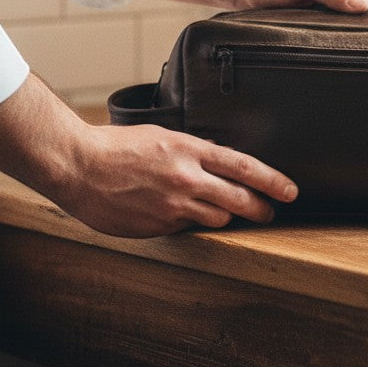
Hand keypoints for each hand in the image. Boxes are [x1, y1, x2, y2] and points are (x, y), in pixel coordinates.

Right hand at [0, 73, 296, 237]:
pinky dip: (189, 223)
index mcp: (189, 150)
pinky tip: (180, 215)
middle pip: (239, 200)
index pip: (243, 167)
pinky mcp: (157, 226)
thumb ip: (191, 152)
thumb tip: (216, 165)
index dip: (272, 181)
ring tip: (224, 212)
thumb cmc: (115, 147)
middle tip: (270, 211)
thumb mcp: (161, 137)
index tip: (289, 191)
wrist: (78, 166)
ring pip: (217, 219)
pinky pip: (186, 229)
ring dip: (225, 216)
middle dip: (260, 208)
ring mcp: (172, 206)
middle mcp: (186, 179)